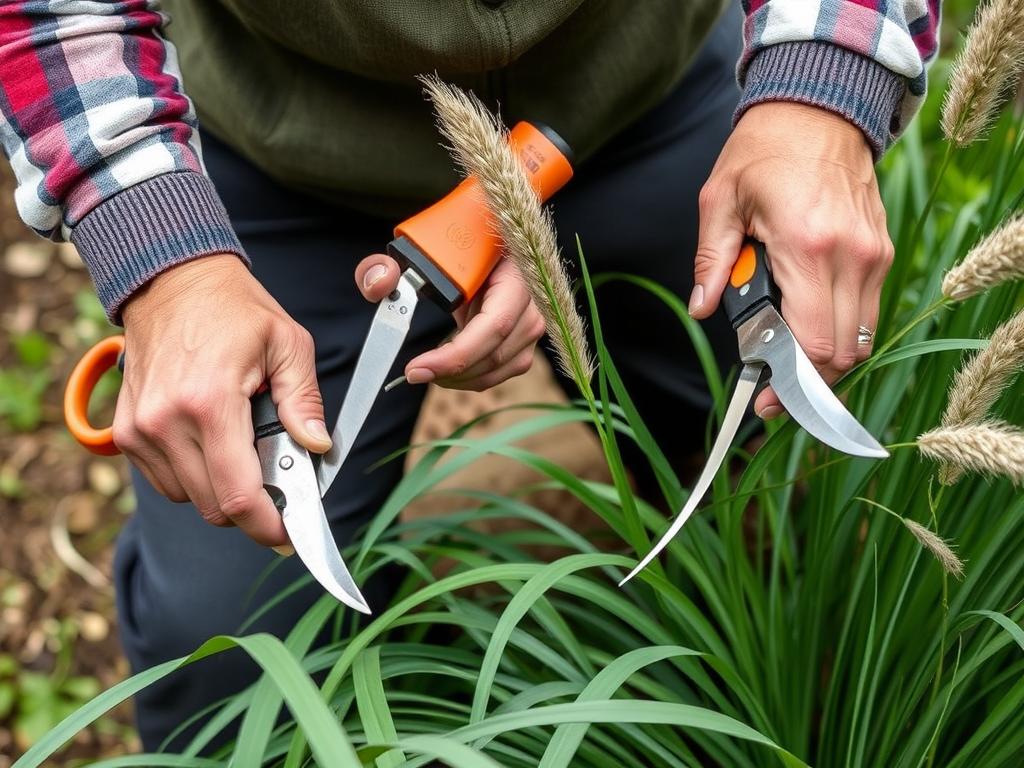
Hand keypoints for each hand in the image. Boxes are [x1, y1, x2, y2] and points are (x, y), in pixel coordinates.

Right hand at [116, 255, 329, 545]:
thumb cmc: (234, 309)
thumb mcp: (288, 343)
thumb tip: (316, 446)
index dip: (267, 527)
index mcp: (210, 402)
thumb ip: (304, 400)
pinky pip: (164, 479)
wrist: (170, 280)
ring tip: (240, 448)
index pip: (238, 495)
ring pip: (188, 498)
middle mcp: (166, 421)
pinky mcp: (125, 430)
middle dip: (250, 508)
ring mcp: (140, 428)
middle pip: (214, 506)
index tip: (288, 535)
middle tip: (275, 484)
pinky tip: (211, 442)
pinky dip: (192, 475)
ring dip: (220, 489)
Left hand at [354, 255, 544, 390]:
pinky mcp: (526, 341)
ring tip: (427, 368)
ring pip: (499, 369)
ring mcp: (533, 323)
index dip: (457, 354)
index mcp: (514, 272)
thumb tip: (379, 285)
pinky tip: (446, 367)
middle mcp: (532, 302)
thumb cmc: (453, 247)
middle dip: (450, 371)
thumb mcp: (413, 250)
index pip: (494, 325)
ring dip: (459, 378)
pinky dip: (470, 377)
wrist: (483, 244)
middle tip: (413, 373)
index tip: (417, 367)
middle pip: (495, 354)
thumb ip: (385, 266)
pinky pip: (500, 372)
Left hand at [690, 102, 893, 418]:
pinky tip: (811, 329)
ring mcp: (872, 255)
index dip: (790, 383)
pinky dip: (842, 333)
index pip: (813, 341)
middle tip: (773, 392)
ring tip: (790, 365)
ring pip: (861, 340)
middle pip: (841, 353)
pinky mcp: (881, 252)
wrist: (819, 108)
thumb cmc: (765, 151)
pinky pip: (869, 314)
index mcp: (807, 245)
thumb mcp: (721, 201)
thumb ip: (712, 261)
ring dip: (826, 362)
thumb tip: (702, 307)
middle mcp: (850, 256)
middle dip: (807, 384)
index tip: (765, 400)